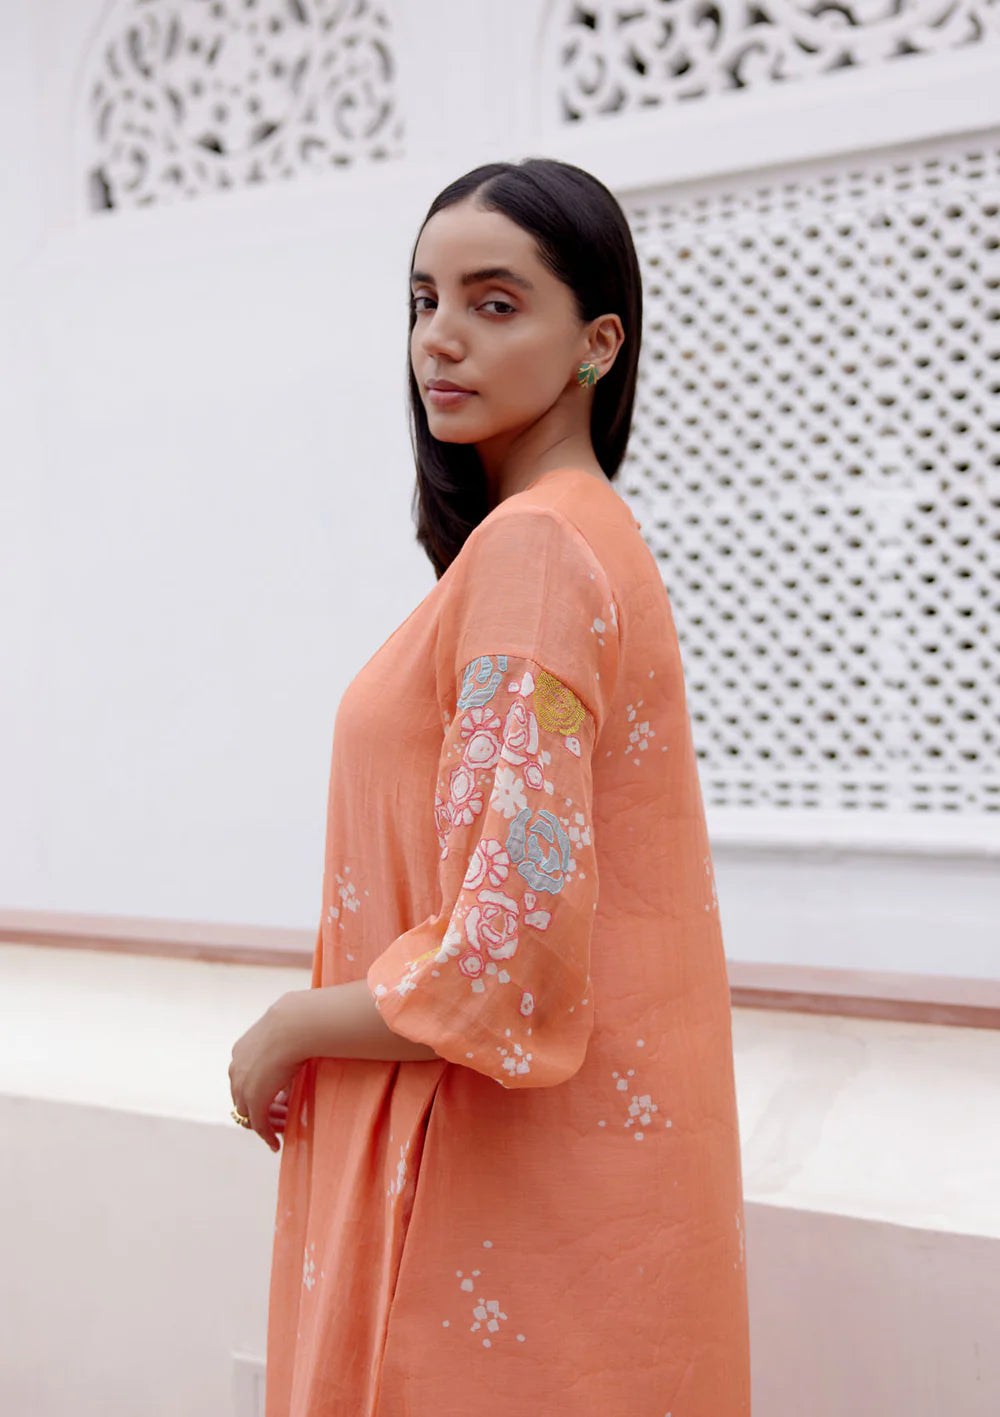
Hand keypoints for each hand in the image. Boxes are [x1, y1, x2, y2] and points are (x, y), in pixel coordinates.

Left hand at [229, 994, 302, 1152]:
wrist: (295, 1026)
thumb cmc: (297, 1026)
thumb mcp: (285, 1041)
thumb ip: (283, 1057)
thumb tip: (294, 1068)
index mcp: (240, 1052)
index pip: (244, 1082)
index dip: (261, 1094)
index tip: (278, 1101)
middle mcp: (235, 1070)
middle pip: (243, 1101)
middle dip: (262, 1111)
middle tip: (282, 1118)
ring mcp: (242, 1085)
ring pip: (249, 1114)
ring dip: (267, 1124)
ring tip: (282, 1131)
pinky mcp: (253, 1099)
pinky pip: (258, 1124)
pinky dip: (266, 1135)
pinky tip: (276, 1143)